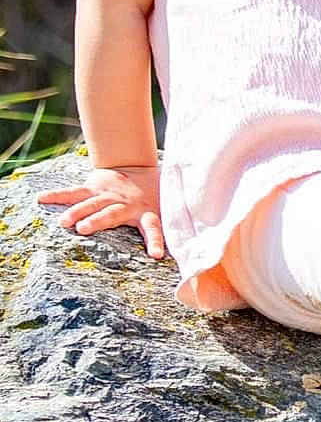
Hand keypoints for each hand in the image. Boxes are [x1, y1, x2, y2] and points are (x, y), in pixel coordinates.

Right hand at [37, 166, 166, 259]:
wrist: (137, 165)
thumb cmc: (151, 196)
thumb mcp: (163, 209)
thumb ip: (167, 228)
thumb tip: (179, 256)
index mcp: (145, 212)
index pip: (153, 228)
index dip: (155, 241)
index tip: (156, 255)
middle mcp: (125, 204)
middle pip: (111, 214)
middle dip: (98, 221)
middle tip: (83, 229)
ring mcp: (107, 195)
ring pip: (91, 204)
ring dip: (77, 212)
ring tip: (63, 222)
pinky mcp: (93, 187)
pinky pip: (74, 192)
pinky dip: (57, 195)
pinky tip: (40, 198)